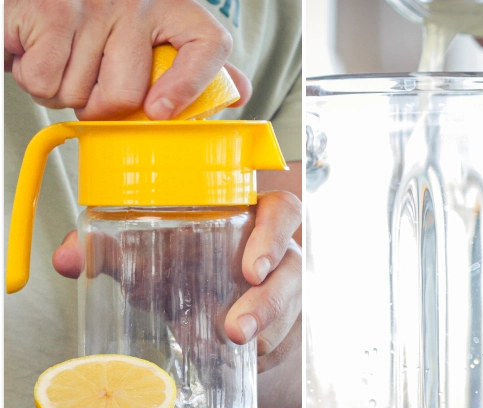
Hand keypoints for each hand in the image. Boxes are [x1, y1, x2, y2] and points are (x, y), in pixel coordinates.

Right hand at [4, 0, 251, 119]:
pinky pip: (44, 79)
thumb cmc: (100, 22)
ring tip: (62, 60)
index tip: (161, 112)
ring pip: (77, 94)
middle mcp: (138, 3)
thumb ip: (194, 64)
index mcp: (174, 9)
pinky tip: (38, 52)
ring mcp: (93, 6)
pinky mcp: (49, 12)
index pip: (209, 44)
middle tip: (89, 83)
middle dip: (98, 108)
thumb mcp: (154, 34)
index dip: (192, 85)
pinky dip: (33, 78)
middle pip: (126, 95)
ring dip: (61, 92)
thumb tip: (239, 93)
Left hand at [52, 191, 301, 372]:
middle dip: (268, 302)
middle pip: (291, 269)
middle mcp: (277, 253)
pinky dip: (261, 354)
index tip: (251, 268)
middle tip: (235, 329)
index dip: (273, 235)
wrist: (206, 309)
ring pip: (290, 310)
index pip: (282, 212)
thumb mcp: (151, 259)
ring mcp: (287, 292)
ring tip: (230, 347)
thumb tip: (65, 258)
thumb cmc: (184, 269)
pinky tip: (238, 361)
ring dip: (263, 333)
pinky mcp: (288, 328)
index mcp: (251, 220)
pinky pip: (285, 341)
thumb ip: (110, 251)